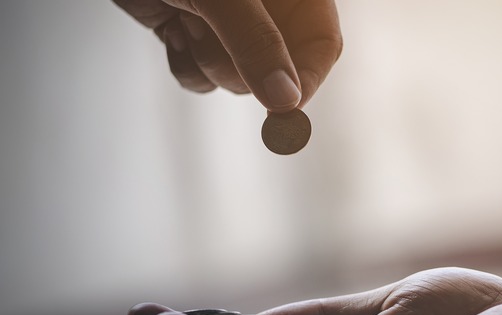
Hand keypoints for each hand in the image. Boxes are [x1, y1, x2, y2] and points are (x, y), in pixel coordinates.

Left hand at [113, 0, 341, 110]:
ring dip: (208, 63)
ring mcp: (231, 27)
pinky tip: (172, 28)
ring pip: (239, 80)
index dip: (307, 78)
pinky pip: (204, 79)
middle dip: (241, 67)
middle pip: (281, 72)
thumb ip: (255, 41)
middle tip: (207, 33)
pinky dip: (186, 65)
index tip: (285, 108)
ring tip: (186, 19)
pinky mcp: (197, 36)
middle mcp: (267, 12)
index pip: (322, 43)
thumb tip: (285, 101)